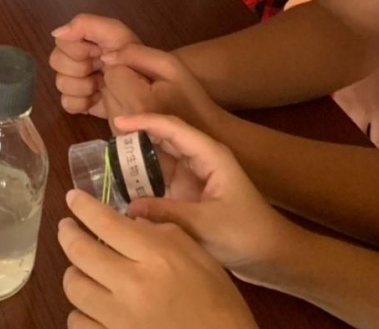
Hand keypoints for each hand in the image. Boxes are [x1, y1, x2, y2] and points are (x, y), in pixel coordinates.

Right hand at [49, 15, 140, 117]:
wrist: (151, 92)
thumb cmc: (135, 60)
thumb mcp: (116, 34)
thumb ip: (86, 25)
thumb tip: (56, 33)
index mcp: (83, 40)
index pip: (61, 41)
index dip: (79, 49)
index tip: (98, 52)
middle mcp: (76, 59)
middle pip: (56, 61)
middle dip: (80, 68)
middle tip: (100, 71)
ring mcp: (75, 82)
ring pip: (60, 83)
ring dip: (83, 86)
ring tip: (102, 86)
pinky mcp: (79, 103)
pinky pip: (66, 103)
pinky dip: (82, 103)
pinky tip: (96, 99)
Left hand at [59, 190, 256, 328]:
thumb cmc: (218, 303)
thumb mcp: (200, 258)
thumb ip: (163, 233)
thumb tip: (128, 221)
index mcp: (157, 258)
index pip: (106, 223)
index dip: (83, 206)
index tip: (72, 198)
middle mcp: (132, 286)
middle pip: (79, 252)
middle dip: (67, 234)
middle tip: (67, 227)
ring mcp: (118, 319)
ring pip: (73, 286)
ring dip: (75, 273)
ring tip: (82, 269)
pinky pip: (77, 322)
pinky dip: (80, 312)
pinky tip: (91, 307)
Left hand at [99, 47, 224, 130]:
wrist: (200, 133)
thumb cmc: (188, 97)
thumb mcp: (169, 66)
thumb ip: (135, 54)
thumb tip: (105, 56)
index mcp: (139, 102)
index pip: (112, 73)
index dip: (127, 70)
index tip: (145, 77)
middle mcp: (124, 122)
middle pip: (105, 87)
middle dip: (122, 84)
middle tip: (146, 90)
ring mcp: (119, 135)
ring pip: (105, 100)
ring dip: (121, 97)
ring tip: (145, 101)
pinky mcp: (118, 142)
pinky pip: (108, 114)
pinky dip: (120, 110)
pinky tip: (139, 113)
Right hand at [114, 114, 301, 281]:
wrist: (272, 257)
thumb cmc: (247, 234)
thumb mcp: (205, 224)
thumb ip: (165, 213)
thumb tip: (127, 207)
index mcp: (211, 155)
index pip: (173, 127)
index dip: (145, 121)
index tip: (117, 121)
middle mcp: (201, 160)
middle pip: (164, 139)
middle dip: (137, 138)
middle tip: (105, 146)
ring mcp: (195, 178)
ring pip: (160, 160)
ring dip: (138, 161)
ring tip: (108, 165)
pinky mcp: (190, 196)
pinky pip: (161, 181)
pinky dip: (144, 182)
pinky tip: (123, 189)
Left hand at [332, 51, 378, 148]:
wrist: (378, 43)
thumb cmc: (350, 55)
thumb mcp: (335, 75)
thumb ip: (330, 93)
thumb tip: (319, 99)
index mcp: (345, 106)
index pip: (341, 133)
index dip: (339, 141)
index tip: (333, 145)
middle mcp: (364, 113)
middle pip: (364, 142)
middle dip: (359, 148)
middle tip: (354, 149)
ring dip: (376, 140)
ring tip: (371, 141)